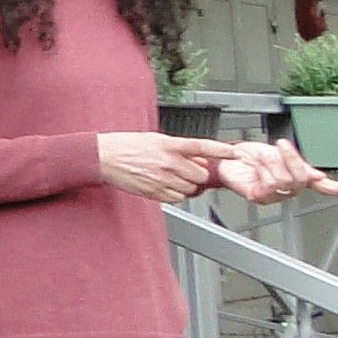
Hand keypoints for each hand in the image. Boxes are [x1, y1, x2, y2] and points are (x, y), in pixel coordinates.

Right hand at [96, 131, 235, 203]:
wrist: (102, 157)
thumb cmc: (126, 145)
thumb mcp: (155, 139)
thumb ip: (179, 149)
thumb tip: (199, 159)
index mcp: (168, 145)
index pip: (202, 146)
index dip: (221, 150)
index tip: (234, 153)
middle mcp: (168, 162)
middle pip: (199, 175)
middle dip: (196, 174)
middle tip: (185, 170)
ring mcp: (161, 178)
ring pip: (190, 189)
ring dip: (186, 185)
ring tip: (170, 177)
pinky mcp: (154, 192)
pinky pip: (176, 198)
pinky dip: (175, 194)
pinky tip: (164, 185)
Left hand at [212, 139, 337, 206]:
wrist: (225, 158)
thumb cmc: (250, 156)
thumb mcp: (280, 155)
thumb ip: (300, 165)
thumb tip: (320, 177)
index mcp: (296, 177)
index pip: (321, 186)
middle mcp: (287, 189)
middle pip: (302, 179)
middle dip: (291, 159)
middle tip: (281, 146)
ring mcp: (273, 195)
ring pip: (285, 180)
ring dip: (272, 162)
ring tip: (262, 156)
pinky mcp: (258, 196)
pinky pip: (269, 184)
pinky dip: (263, 169)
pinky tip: (256, 165)